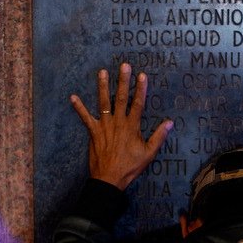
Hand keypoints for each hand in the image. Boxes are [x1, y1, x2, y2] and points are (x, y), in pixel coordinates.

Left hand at [70, 62, 172, 189]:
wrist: (109, 178)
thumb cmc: (130, 166)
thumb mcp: (149, 153)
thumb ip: (159, 136)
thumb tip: (170, 122)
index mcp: (132, 126)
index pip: (138, 103)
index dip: (141, 89)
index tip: (142, 75)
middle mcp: (118, 122)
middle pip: (121, 98)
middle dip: (123, 81)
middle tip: (124, 65)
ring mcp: (104, 126)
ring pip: (103, 102)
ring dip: (103, 86)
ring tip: (102, 72)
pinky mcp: (93, 132)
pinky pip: (85, 118)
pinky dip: (79, 108)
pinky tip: (73, 97)